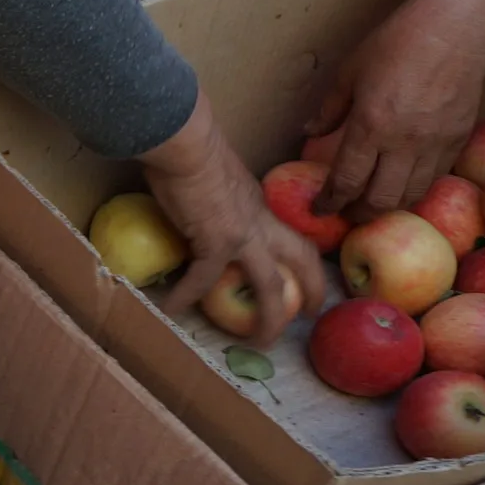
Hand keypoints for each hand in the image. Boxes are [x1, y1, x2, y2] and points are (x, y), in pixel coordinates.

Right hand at [141, 93, 329, 348]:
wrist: (185, 142)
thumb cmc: (194, 146)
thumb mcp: (217, 173)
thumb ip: (216, 191)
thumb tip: (199, 196)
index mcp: (260, 205)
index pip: (291, 235)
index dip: (302, 260)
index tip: (304, 277)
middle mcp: (260, 222)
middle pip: (302, 261)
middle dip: (313, 290)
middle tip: (309, 316)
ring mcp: (243, 235)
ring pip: (271, 285)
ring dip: (270, 318)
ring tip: (260, 342)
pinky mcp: (215, 241)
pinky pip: (203, 279)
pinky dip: (186, 296)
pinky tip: (171, 309)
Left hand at [310, 0, 484, 217]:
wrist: (455, 26)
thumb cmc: (396, 43)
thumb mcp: (350, 72)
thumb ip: (329, 109)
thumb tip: (308, 134)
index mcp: (371, 125)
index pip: (347, 181)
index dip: (330, 202)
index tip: (319, 210)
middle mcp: (405, 142)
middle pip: (381, 200)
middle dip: (358, 214)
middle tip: (345, 213)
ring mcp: (436, 144)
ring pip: (412, 196)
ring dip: (389, 207)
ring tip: (372, 205)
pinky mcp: (460, 139)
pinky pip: (436, 178)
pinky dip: (416, 188)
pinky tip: (403, 184)